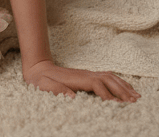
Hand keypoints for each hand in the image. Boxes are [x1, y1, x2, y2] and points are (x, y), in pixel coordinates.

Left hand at [23, 59, 139, 102]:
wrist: (37, 68)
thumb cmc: (40, 80)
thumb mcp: (43, 85)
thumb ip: (56, 90)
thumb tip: (72, 97)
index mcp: (76, 78)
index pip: (96, 84)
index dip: (107, 94)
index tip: (116, 105)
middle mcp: (84, 74)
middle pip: (107, 79)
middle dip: (121, 90)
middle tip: (134, 103)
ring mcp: (87, 73)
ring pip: (110, 77)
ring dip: (123, 86)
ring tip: (136, 97)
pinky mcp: (88, 76)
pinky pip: (107, 77)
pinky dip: (119, 82)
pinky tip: (126, 89)